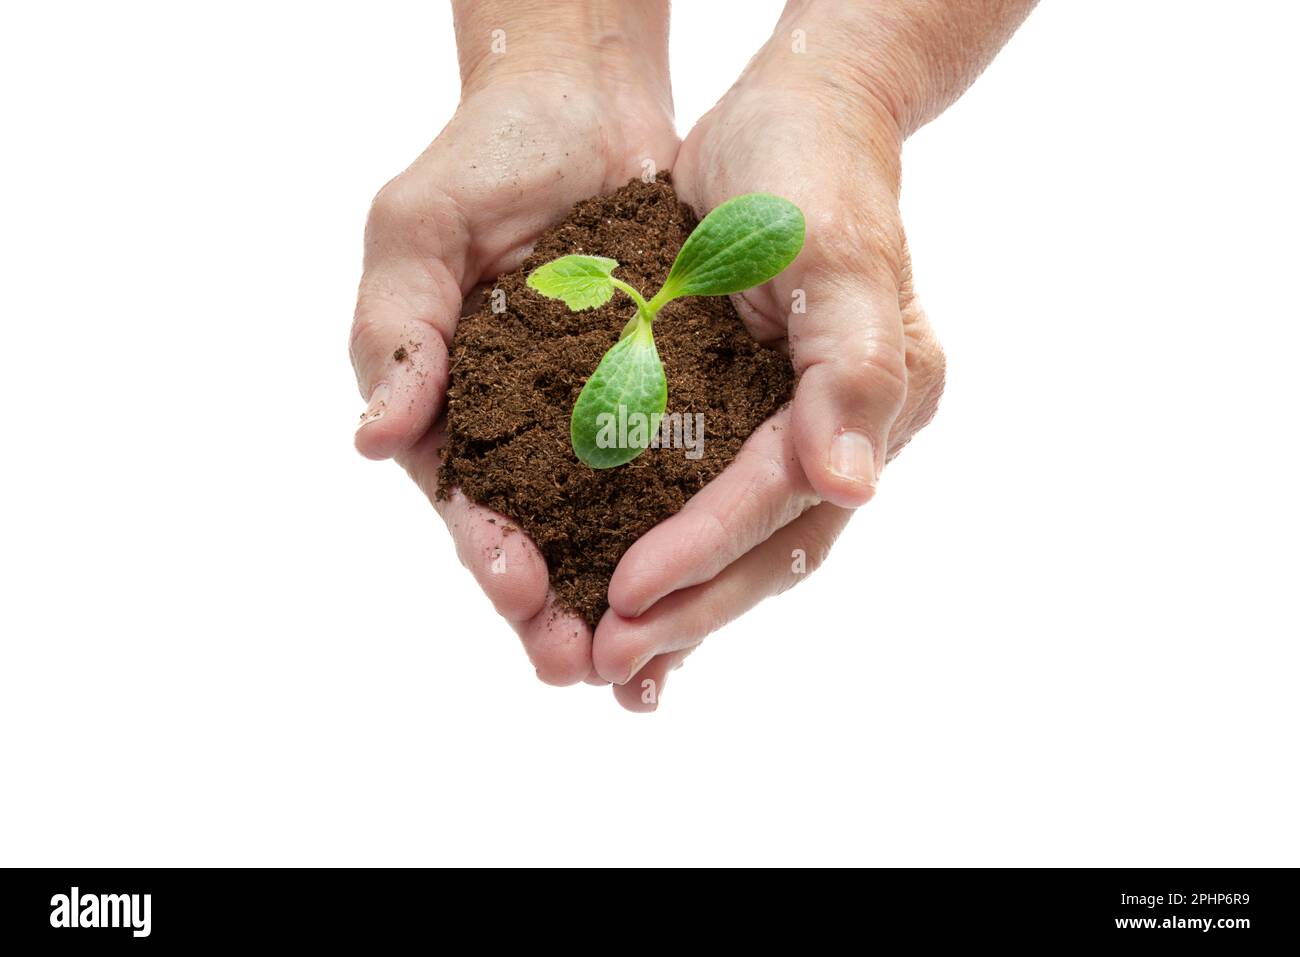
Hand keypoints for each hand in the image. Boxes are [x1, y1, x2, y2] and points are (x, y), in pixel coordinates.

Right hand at [349, 5, 675, 685]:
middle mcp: (529, 429)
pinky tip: (712, 580)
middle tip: (584, 670)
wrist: (583, 102)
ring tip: (648, 666)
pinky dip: (692, 530)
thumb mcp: (418, 234)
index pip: (466, 500)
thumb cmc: (484, 158)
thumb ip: (398, 334)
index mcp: (456, 407)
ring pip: (614, 530)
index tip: (519, 592)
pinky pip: (683, 471)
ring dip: (628, 597)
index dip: (488, 552)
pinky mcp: (668, 394)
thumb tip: (371, 440)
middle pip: (541, 540)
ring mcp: (601, 418)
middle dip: (558, 609)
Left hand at [591, 26, 947, 708]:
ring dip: (679, 608)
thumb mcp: (833, 251)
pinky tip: (621, 602)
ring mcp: (796, 431)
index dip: (708, 550)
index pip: (783, 497)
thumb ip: (850, 368)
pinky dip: (670, 559)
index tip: (628, 596)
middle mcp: (843, 432)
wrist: (790, 117)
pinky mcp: (746, 420)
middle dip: (689, 609)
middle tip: (606, 663)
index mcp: (879, 400)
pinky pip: (709, 505)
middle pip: (769, 549)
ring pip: (742, 547)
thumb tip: (852, 487)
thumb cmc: (812, 167)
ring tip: (608, 663)